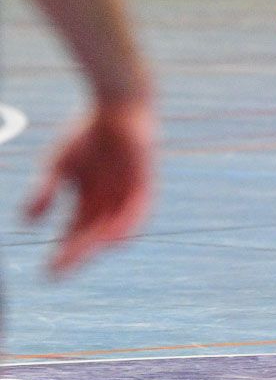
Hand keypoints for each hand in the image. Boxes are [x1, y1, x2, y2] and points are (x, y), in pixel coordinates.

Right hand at [24, 95, 155, 276]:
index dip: (63, 253)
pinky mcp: (145, 181)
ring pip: (115, 226)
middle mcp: (110, 201)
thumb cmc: (87, 133)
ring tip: (82, 257)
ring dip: (98, 243)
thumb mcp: (58, 166)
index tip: (46, 273)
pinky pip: (140, 209)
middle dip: (74, 254)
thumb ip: (44, 192)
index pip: (75, 234)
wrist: (117, 106)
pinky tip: (111, 237)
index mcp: (90, 201)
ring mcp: (127, 192)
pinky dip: (127, 225)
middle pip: (92, 235)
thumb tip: (27, 222)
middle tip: (55, 273)